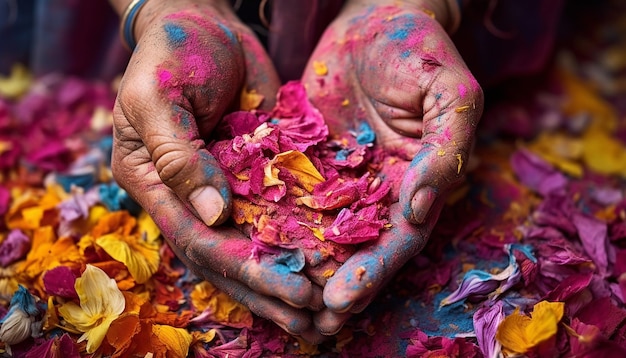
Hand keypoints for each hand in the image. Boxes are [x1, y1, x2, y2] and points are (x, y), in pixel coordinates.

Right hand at [111, 0, 322, 340]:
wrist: (202, 21)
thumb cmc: (171, 51)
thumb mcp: (159, 97)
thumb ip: (179, 156)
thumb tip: (214, 216)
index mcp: (154, 185)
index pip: (199, 241)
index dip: (244, 270)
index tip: (291, 290)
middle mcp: (188, 197)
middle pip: (229, 257)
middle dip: (271, 290)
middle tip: (316, 319)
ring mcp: (222, 189)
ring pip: (255, 246)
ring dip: (287, 281)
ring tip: (325, 316)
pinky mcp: (254, 175)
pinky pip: (278, 215)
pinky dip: (300, 243)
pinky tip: (330, 267)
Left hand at [302, 0, 482, 333]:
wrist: (376, 17)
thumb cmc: (422, 50)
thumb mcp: (452, 95)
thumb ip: (446, 151)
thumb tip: (418, 209)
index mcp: (419, 182)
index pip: (400, 238)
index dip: (375, 270)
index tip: (343, 298)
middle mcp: (380, 188)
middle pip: (359, 246)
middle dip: (336, 282)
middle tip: (308, 318)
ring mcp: (343, 175)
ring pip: (321, 229)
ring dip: (302, 265)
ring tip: (275, 297)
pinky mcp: (309, 157)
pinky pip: (290, 192)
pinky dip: (273, 220)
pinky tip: (249, 243)